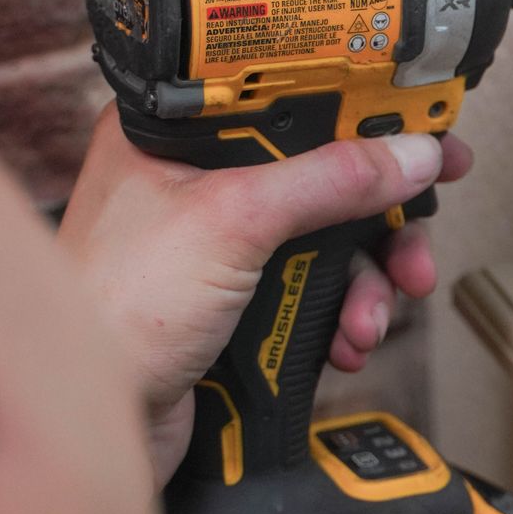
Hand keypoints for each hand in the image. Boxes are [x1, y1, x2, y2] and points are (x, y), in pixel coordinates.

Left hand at [59, 111, 473, 482]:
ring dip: (365, 280)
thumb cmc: (114, 310)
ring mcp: (217, 246)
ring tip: (372, 316)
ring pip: (325, 240)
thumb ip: (328, 180)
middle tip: (417, 239)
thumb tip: (411, 153)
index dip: (361, 106)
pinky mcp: (235, 302)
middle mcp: (197, 180)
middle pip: (321, 173)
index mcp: (177, 132)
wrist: (88, 420)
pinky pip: (312, 291)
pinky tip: (345, 343)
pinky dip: (340, 315)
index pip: (288, 93)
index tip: (424, 120)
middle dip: (377, 218)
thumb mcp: (232, 222)